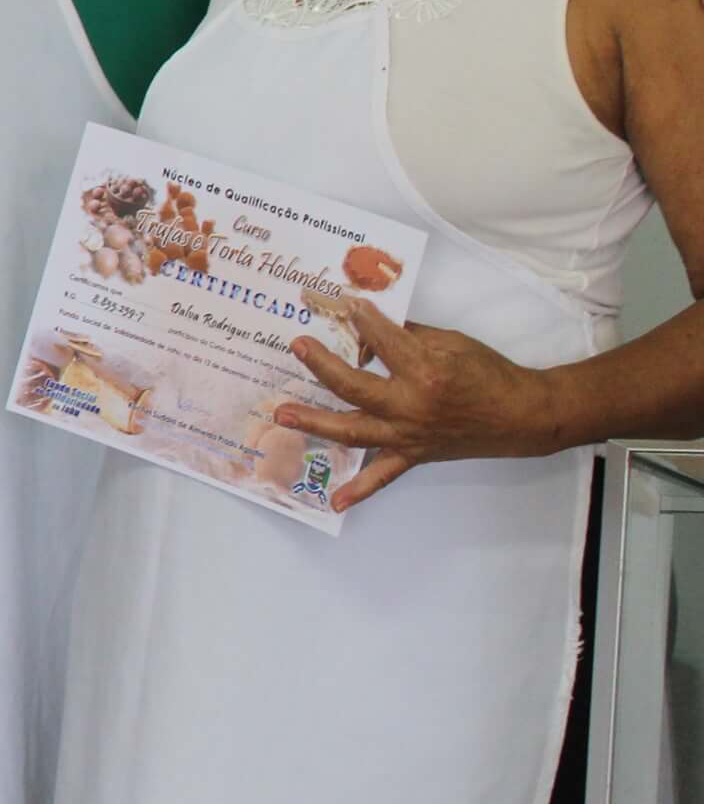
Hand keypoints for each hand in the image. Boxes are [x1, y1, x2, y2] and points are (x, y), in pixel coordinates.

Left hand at [278, 299, 559, 509]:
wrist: (521, 415)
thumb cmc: (488, 373)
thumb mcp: (450, 342)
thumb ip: (406, 335)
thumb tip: (366, 327)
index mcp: (426, 372)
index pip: (383, 340)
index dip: (362, 319)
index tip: (343, 303)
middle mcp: (413, 406)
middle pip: (355, 387)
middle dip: (322, 366)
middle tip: (298, 346)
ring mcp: (410, 435)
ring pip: (353, 431)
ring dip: (315, 422)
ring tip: (282, 413)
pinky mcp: (414, 455)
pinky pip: (382, 477)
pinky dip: (358, 490)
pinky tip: (334, 501)